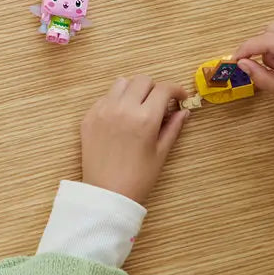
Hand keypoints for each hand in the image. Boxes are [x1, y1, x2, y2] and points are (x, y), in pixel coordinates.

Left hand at [81, 75, 188, 204]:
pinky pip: (105, 97)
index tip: (180, 98)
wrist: (106, 194)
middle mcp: (123, 108)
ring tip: (138, 107)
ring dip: (134, 90)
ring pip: (122, 83)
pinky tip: (120, 118)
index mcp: (145, 118)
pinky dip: (116, 101)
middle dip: (155, 89)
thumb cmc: (138, 177)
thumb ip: (173, 128)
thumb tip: (184, 110)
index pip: (164, 89)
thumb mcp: (161, 153)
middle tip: (159, 105)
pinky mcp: (89, 116)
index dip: (176, 90)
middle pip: (143, 80)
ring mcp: (103, 110)